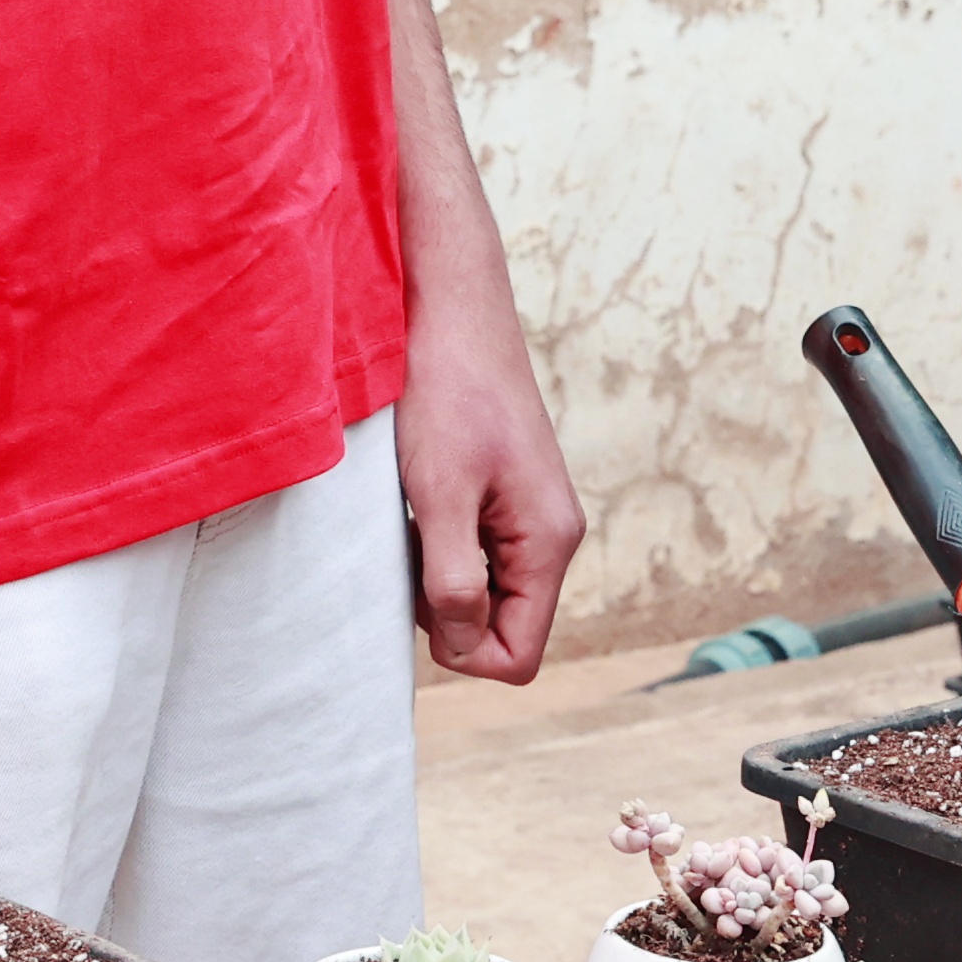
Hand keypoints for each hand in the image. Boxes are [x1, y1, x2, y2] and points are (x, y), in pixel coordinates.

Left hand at [401, 250, 582, 680]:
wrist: (451, 305)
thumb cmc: (445, 391)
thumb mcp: (440, 495)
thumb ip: (455, 579)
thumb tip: (460, 644)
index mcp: (549, 541)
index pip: (517, 655)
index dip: (461, 650)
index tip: (418, 596)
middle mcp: (553, 532)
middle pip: (505, 626)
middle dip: (449, 612)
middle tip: (409, 551)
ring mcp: (533, 510)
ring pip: (489, 589)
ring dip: (442, 575)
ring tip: (411, 518)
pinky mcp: (509, 490)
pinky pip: (481, 551)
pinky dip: (444, 543)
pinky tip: (419, 501)